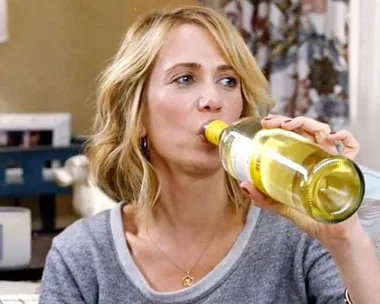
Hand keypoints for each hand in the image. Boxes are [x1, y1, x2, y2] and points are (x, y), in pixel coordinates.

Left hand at [240, 115, 365, 249]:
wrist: (331, 234)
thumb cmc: (310, 215)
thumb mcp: (281, 204)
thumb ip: (263, 197)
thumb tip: (243, 185)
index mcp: (302, 159)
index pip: (293, 134)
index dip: (279, 124)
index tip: (264, 124)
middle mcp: (316, 155)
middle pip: (304, 128)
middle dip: (285, 120)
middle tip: (269, 123)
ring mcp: (331, 158)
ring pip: (322, 130)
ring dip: (305, 122)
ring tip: (288, 125)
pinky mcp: (345, 166)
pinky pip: (351, 146)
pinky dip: (342, 136)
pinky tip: (327, 137)